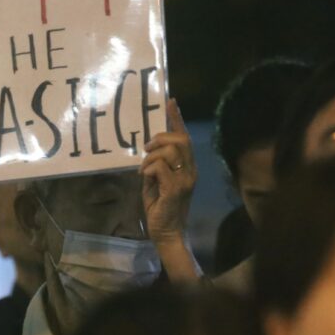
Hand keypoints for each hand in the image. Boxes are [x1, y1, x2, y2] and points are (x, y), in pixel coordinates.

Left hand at [140, 99, 195, 245]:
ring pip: (170, 151)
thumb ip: (156, 164)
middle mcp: (190, 170)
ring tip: (144, 171)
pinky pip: (160, 167)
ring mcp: (185, 180)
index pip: (185, 137)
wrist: (167, 232)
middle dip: (160, 138)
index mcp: (187, 167)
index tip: (171, 102)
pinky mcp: (176, 189)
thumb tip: (149, 149)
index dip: (177, 119)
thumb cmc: (161, 207)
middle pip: (180, 140)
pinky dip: (149, 169)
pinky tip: (145, 179)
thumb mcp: (156, 181)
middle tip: (146, 150)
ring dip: (151, 157)